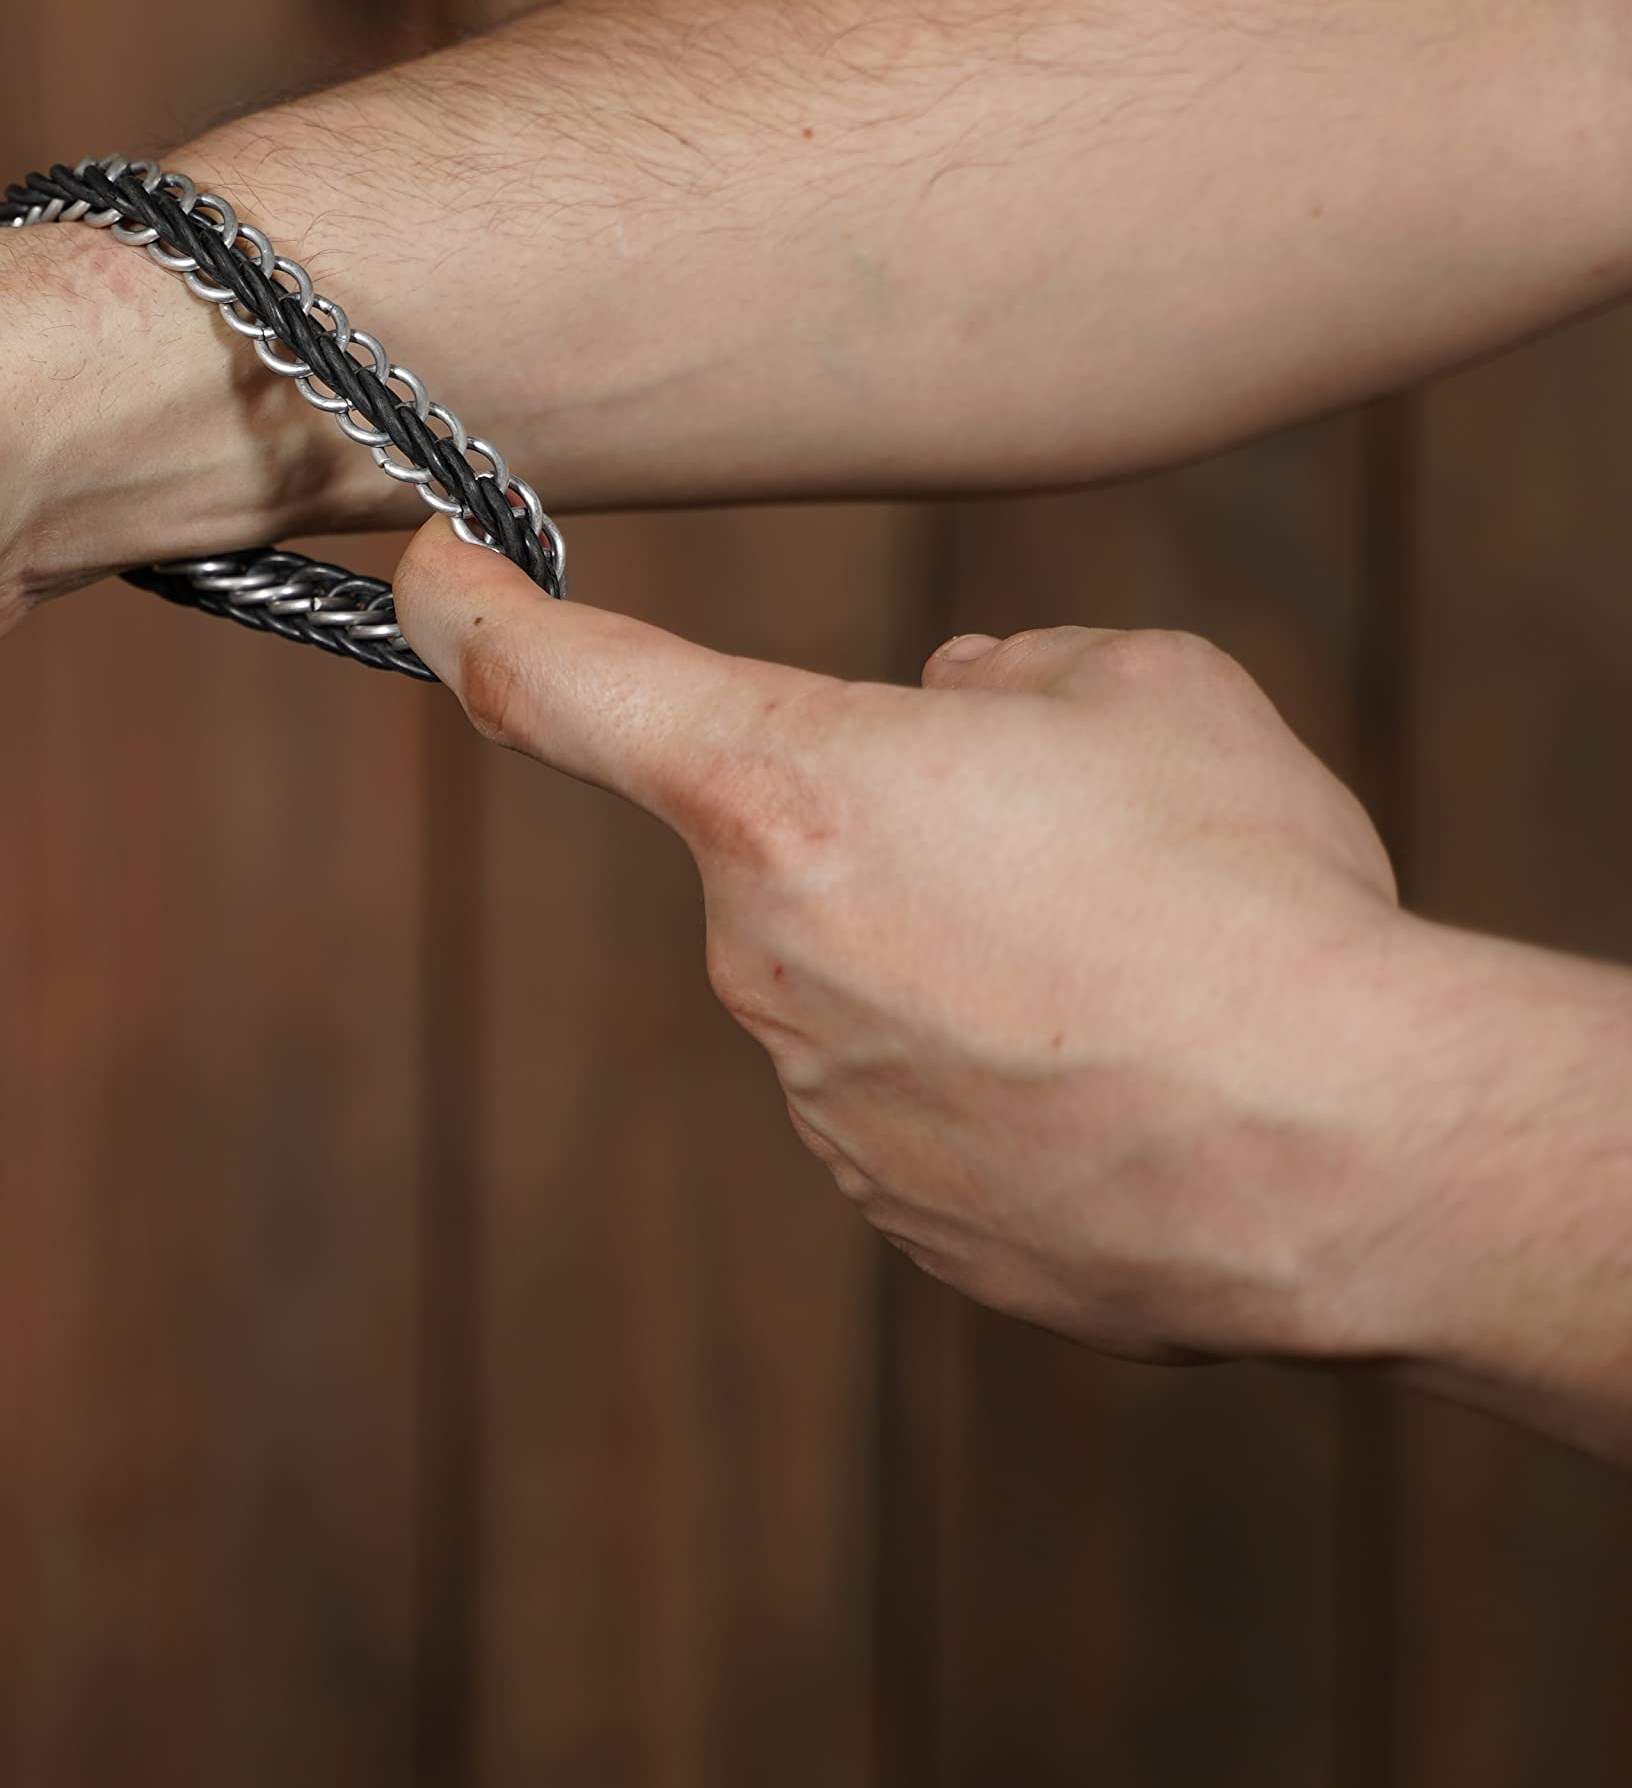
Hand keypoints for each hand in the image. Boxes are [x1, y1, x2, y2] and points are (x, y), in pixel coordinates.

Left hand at [394, 524, 1422, 1364]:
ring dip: (964, 959)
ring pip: (862, 979)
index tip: (435, 576)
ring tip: (1138, 980)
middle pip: (786, 845)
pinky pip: (919, 1101)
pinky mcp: (892, 1211)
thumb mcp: (1148, 692)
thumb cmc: (1247, 895)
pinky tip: (1130, 1084)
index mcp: (783, 791)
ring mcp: (817, 1101)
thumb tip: (954, 704)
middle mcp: (758, 955)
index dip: (473, 615)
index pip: (560, 681)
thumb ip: (1010, 678)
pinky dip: (1000, 1078)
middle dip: (896, 828)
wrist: (1352, 1156)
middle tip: (1080, 855)